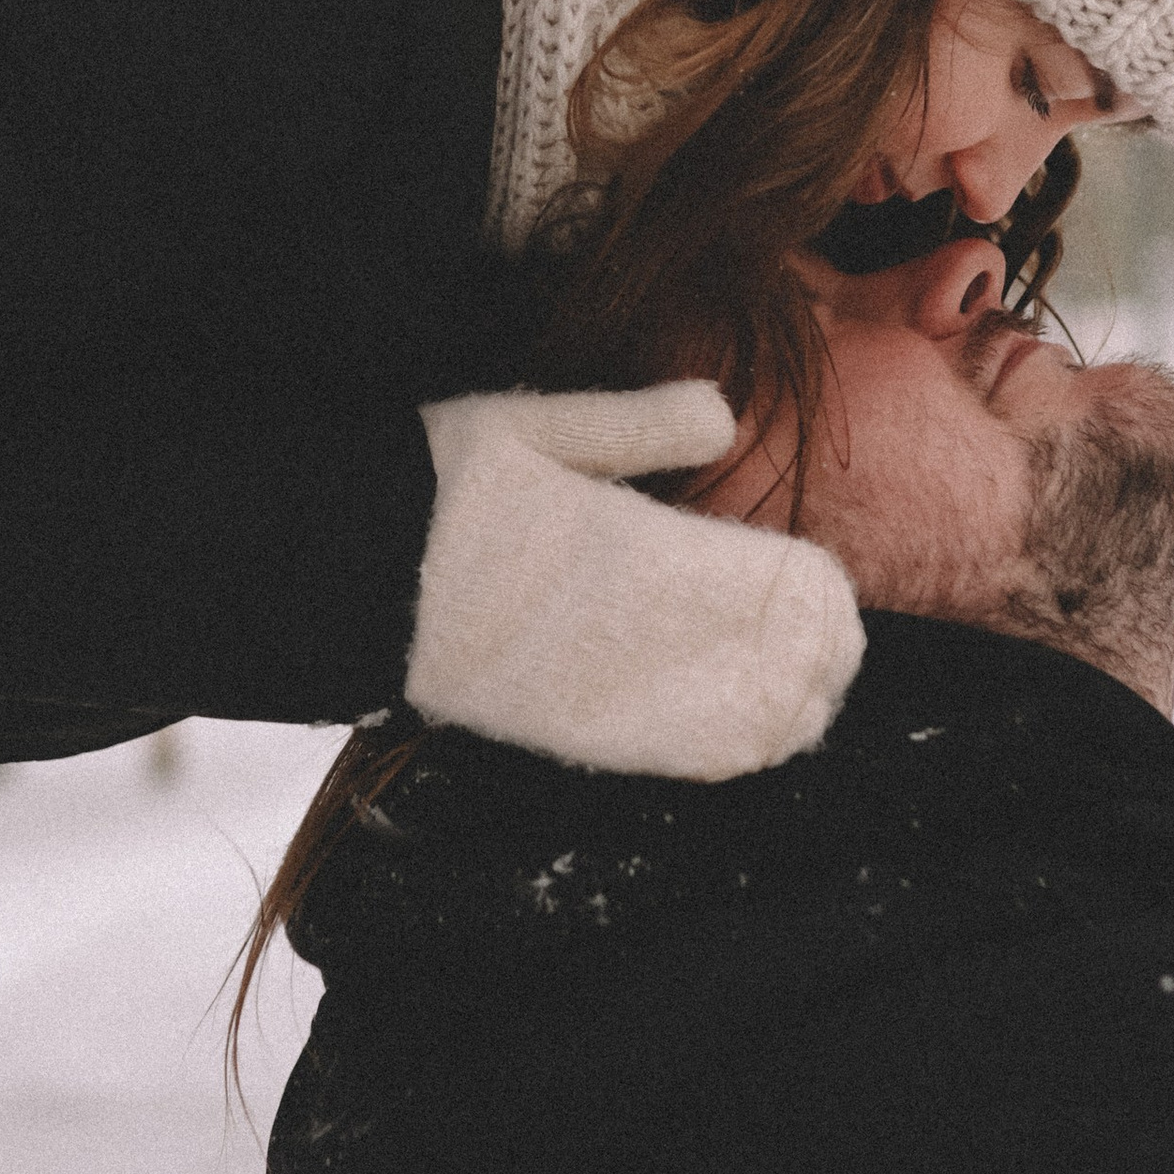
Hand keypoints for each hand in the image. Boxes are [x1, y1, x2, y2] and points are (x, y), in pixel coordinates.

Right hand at [407, 385, 863, 780]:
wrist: (343, 580)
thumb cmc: (438, 488)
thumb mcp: (537, 425)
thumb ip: (638, 423)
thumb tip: (726, 414)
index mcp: (644, 553)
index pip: (781, 590)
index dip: (821, 595)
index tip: (824, 578)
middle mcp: (642, 639)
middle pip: (783, 669)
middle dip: (820, 655)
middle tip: (830, 633)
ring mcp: (611, 699)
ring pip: (748, 728)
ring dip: (790, 707)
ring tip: (805, 682)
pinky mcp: (576, 738)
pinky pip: (684, 760)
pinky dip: (733, 748)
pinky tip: (749, 730)